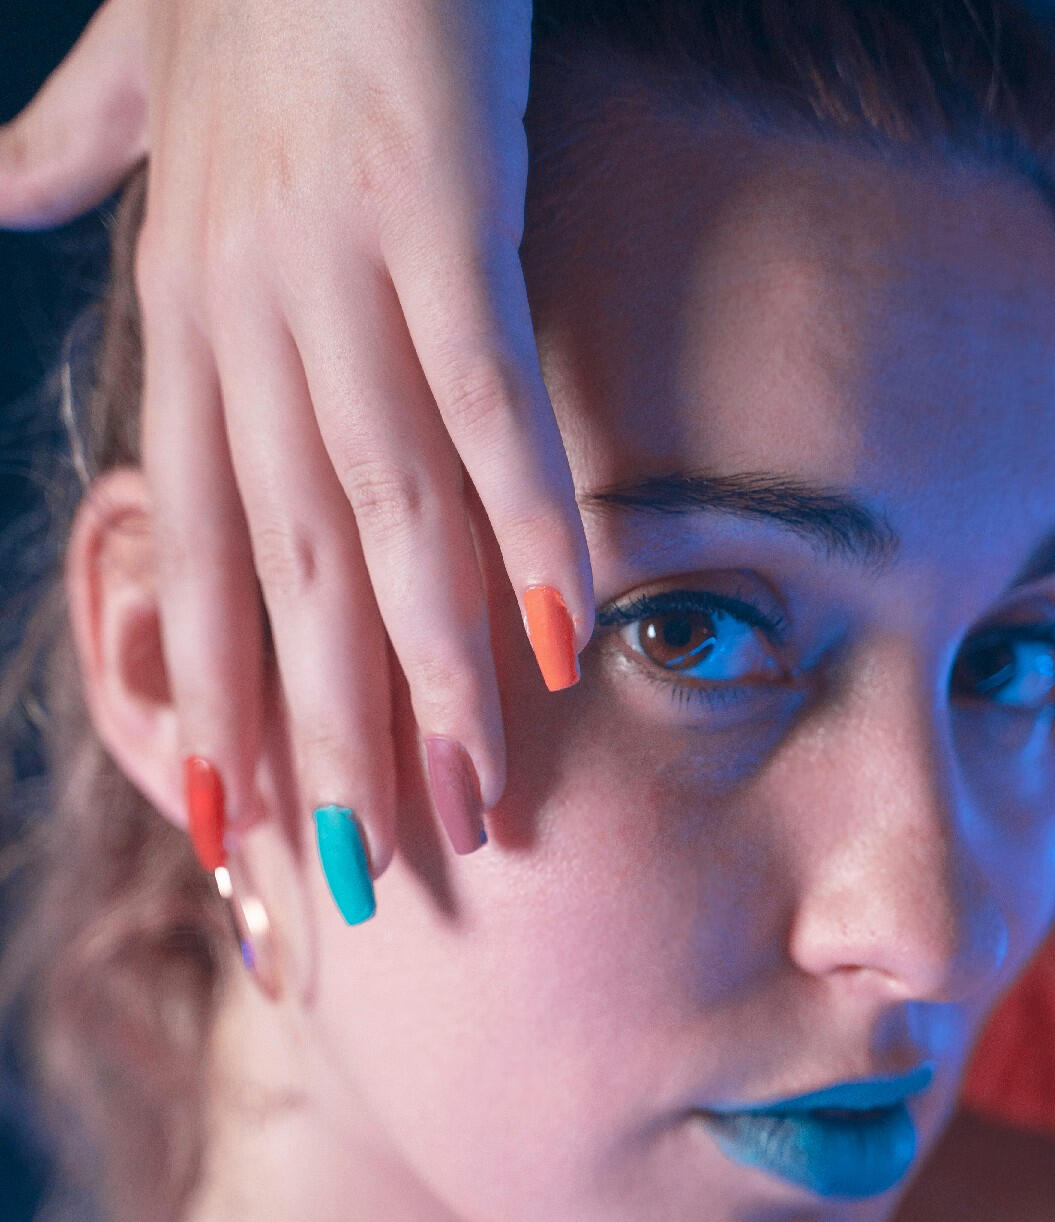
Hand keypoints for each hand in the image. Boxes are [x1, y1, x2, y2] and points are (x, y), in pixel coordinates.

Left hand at [0, 0, 593, 893]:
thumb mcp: (139, 75)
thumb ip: (72, 147)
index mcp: (188, 315)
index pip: (205, 551)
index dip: (220, 697)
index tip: (237, 831)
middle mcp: (247, 325)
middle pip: (287, 577)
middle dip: (317, 745)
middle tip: (350, 888)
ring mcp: (335, 279)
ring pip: (381, 520)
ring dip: (424, 682)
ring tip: (462, 815)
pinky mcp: (437, 217)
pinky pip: (484, 399)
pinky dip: (526, 522)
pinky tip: (562, 642)